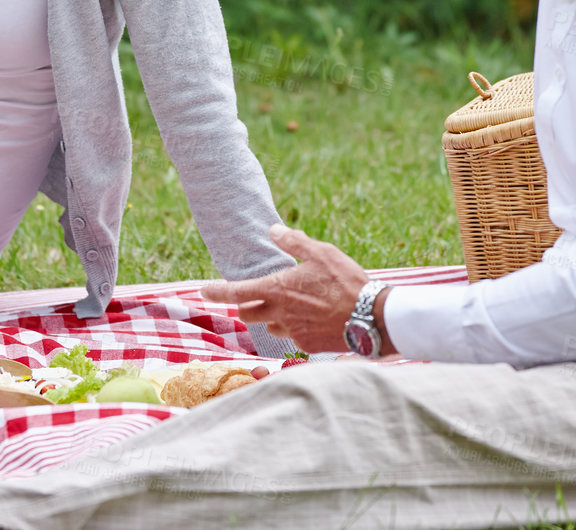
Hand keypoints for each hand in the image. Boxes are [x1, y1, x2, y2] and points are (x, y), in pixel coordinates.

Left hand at [201, 224, 387, 353]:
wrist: (371, 317)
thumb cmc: (345, 281)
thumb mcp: (320, 252)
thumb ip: (294, 242)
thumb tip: (273, 230)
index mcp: (278, 289)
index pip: (235, 293)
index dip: (216, 291)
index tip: (204, 290)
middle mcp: (280, 314)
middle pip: (247, 314)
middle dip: (245, 306)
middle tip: (256, 297)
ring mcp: (293, 333)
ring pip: (271, 327)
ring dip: (274, 317)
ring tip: (295, 306)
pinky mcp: (308, 346)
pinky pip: (294, 337)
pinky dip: (297, 328)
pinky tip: (315, 319)